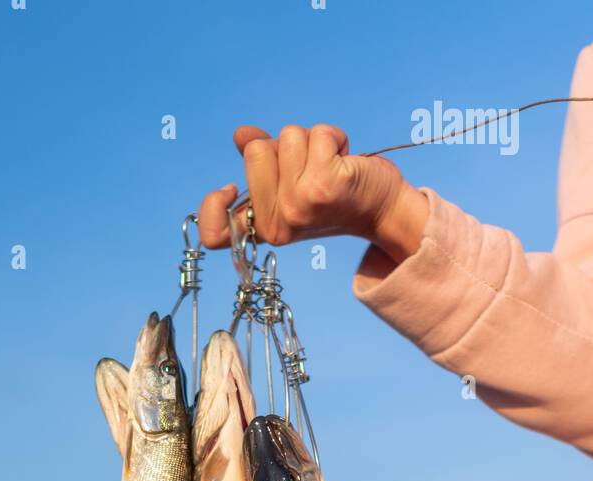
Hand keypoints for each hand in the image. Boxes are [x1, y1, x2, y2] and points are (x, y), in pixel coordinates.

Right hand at [198, 124, 426, 263]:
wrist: (381, 210)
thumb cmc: (336, 195)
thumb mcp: (292, 183)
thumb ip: (263, 163)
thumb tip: (241, 135)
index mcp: (264, 227)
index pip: (215, 234)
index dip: (211, 206)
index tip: (228, 188)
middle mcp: (277, 223)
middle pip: (255, 151)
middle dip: (283, 147)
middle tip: (309, 169)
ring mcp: (298, 206)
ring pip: (286, 137)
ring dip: (312, 141)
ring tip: (330, 164)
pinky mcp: (322, 186)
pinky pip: (316, 134)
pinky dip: (333, 136)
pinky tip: (344, 159)